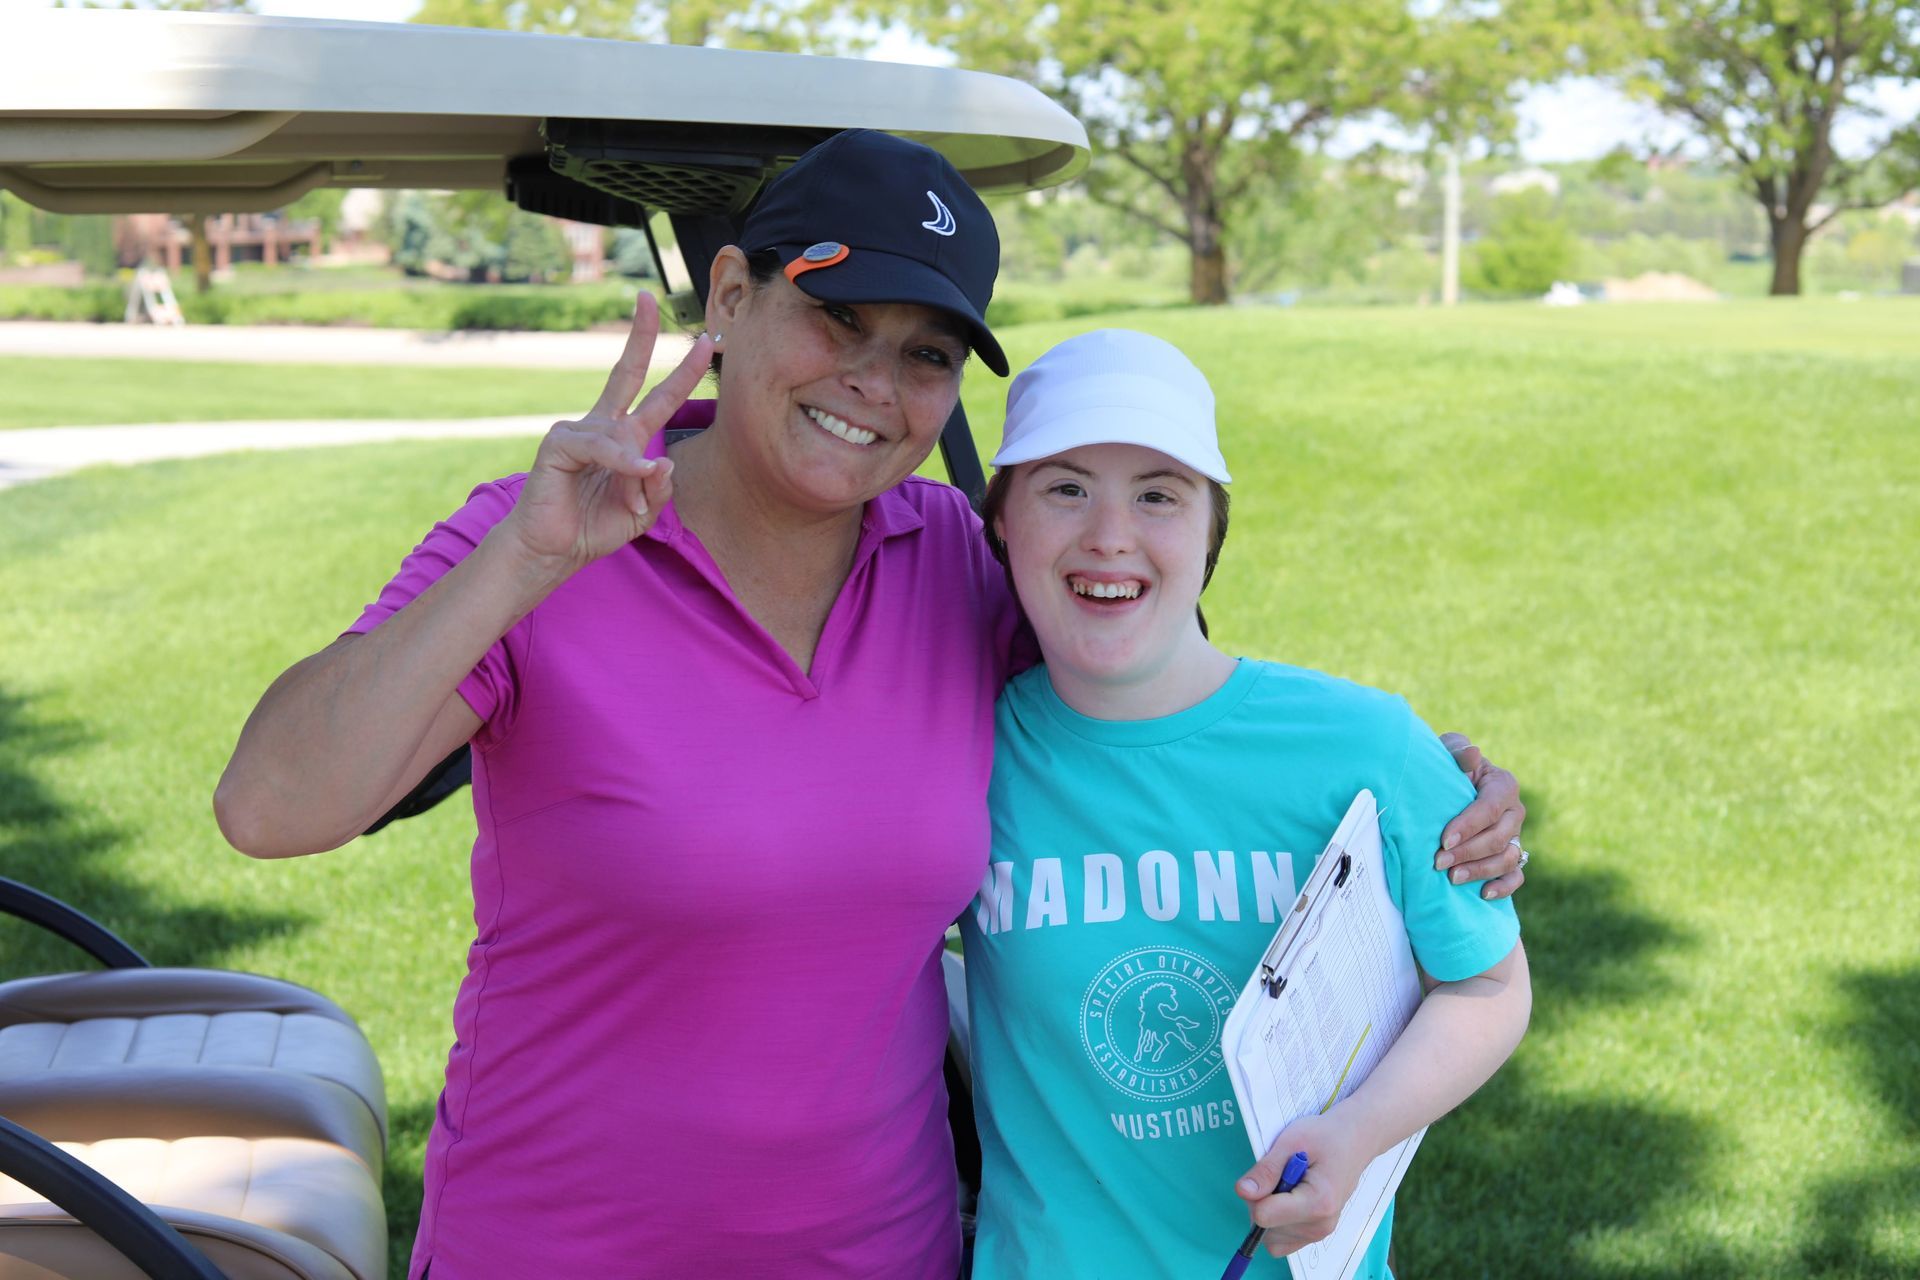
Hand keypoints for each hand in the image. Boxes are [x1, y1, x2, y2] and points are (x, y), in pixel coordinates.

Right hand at [500, 293, 713, 584]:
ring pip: (625, 439)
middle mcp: (604, 426)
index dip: (681, 371)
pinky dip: (620, 465)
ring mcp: (579, 430)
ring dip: (634, 479)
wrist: (553, 550)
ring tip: (628, 505)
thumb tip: (663, 462)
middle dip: (640, 336)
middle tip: (649, 299)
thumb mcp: (642, 512)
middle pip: (626, 371)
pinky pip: (602, 447)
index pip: (657, 396)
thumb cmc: (593, 528)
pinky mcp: (560, 443)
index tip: (704, 340)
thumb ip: (659, 489)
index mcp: (626, 438)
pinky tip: (627, 479)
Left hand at [1236, 1113, 1371, 1256]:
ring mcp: (1320, 1233)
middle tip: (1280, 1174)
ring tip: (1287, 1184)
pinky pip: (1282, 1241)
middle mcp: (1320, 1226)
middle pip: (1265, 1229)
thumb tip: (1243, 1191)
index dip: (1256, 1192)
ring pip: (1271, 1238)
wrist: (1355, 1141)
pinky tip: (1288, 1199)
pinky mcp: (1316, 1234)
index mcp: (1317, 1203)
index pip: (1263, 1216)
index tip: (1269, 1171)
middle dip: (1261, 1202)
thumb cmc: (1326, 1137)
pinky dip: (1277, 1222)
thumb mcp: (1291, 1141)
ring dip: (1269, 1212)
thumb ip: (1266, 1170)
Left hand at [1434, 732, 1526, 900]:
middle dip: (1468, 852)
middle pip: (1498, 837)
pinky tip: (1483, 894)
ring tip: (1452, 878)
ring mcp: (1515, 836)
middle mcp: (1515, 812)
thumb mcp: (1448, 752)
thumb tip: (1472, 753)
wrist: (1447, 790)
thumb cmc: (1446, 768)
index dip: (1468, 825)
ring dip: (1480, 871)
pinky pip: (1517, 876)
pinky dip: (1504, 887)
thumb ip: (1458, 750)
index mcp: (1503, 785)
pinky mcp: (1512, 856)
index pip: (1490, 808)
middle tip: (1438, 862)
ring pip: (1508, 858)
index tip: (1444, 840)